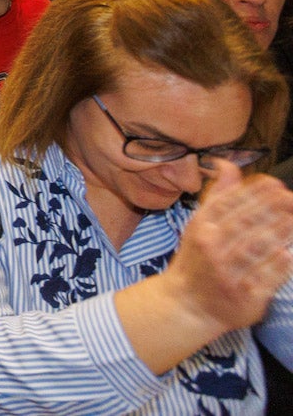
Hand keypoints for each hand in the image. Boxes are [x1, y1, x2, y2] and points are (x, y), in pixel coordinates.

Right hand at [164, 160, 292, 338]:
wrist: (186, 305)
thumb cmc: (197, 260)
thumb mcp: (199, 224)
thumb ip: (218, 196)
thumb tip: (228, 164)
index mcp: (201, 228)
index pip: (227, 205)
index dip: (252, 192)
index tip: (274, 183)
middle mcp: (211, 249)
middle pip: (244, 224)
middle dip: (269, 209)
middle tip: (290, 198)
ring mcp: (226, 274)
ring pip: (254, 249)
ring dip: (277, 233)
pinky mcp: (242, 297)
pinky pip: (262, 279)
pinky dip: (276, 267)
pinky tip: (288, 255)